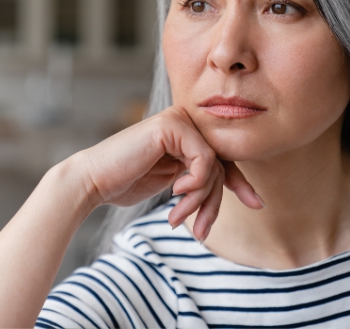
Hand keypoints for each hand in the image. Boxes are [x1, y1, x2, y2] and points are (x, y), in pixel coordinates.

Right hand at [75, 107, 262, 240]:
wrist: (93, 181)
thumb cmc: (126, 183)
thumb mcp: (174, 183)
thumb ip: (199, 178)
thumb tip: (239, 190)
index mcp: (184, 134)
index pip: (222, 158)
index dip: (239, 183)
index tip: (257, 204)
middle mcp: (184, 121)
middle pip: (219, 164)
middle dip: (212, 202)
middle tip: (200, 230)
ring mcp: (178, 119)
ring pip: (212, 165)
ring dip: (198, 199)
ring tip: (177, 218)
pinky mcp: (172, 125)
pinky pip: (204, 159)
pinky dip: (194, 183)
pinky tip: (175, 192)